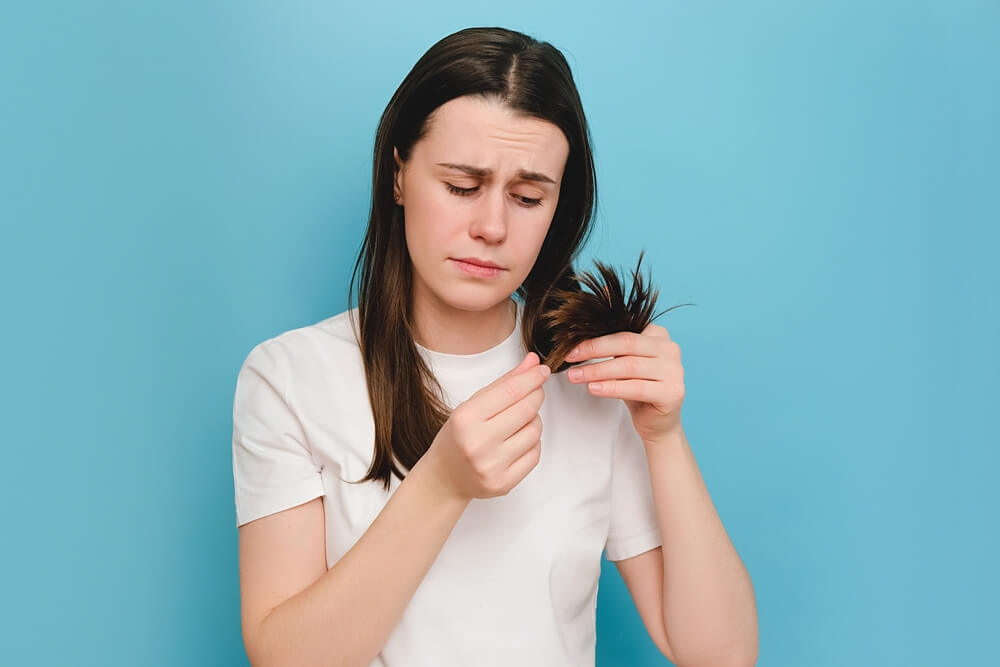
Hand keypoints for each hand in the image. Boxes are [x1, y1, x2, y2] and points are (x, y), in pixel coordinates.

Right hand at [425, 352, 550, 501]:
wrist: (444, 478)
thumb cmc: (457, 437)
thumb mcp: (472, 405)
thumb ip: (503, 384)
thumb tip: (532, 363)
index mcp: (466, 418)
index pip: (511, 391)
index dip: (532, 378)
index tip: (541, 370)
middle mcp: (478, 443)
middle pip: (526, 410)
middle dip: (536, 395)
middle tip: (535, 390)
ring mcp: (492, 466)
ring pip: (534, 432)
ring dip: (534, 420)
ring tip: (519, 420)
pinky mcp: (504, 483)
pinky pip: (535, 454)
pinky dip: (532, 442)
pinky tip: (518, 440)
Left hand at [564, 323, 684, 443]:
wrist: (657, 422)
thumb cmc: (638, 389)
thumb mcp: (624, 364)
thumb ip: (611, 350)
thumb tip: (577, 344)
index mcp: (659, 335)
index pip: (623, 331)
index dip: (595, 339)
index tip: (571, 348)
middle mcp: (670, 349)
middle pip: (626, 344)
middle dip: (594, 351)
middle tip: (570, 359)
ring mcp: (674, 370)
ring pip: (629, 366)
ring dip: (597, 371)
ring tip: (576, 376)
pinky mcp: (672, 392)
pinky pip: (636, 387)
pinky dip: (612, 388)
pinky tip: (594, 389)